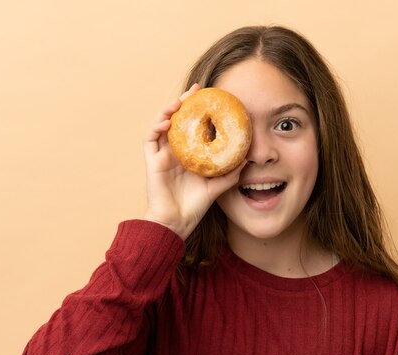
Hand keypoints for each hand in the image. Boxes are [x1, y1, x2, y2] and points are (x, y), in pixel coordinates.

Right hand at [142, 84, 244, 239]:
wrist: (176, 223)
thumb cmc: (194, 207)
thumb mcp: (216, 187)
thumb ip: (229, 174)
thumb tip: (246, 160)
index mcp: (188, 155)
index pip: (192, 127)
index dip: (198, 111)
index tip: (210, 97)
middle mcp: (174, 152)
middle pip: (176, 120)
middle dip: (184, 102)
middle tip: (196, 89)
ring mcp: (162, 155)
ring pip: (161, 124)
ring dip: (168, 109)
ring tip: (180, 100)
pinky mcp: (152, 161)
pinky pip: (151, 138)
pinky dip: (157, 126)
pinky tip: (168, 120)